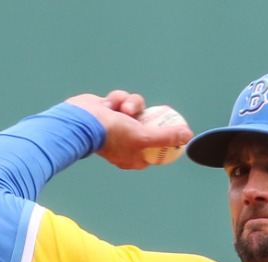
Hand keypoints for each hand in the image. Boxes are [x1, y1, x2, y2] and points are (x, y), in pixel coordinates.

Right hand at [65, 90, 192, 169]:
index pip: (157, 148)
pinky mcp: (108, 110)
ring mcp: (116, 126)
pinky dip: (118, 99)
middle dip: (148, 117)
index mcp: (133, 157)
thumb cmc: (111, 134)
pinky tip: (110, 104)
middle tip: (158, 110)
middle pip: (149, 126)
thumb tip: (188, 137)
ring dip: (131, 104)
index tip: (175, 127)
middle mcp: (125, 142)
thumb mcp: (143, 137)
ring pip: (136, 109)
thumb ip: (166, 137)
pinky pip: (121, 100)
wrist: (80, 120)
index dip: (167, 138)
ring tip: (122, 108)